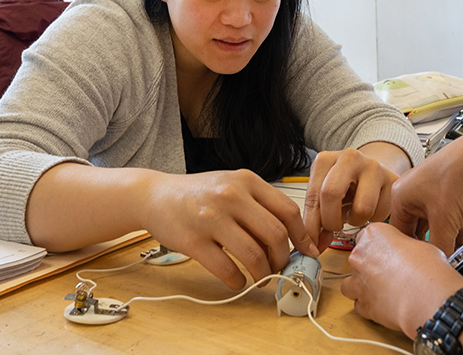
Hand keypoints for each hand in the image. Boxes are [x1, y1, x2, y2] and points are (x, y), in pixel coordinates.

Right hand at [142, 169, 318, 289]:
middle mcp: (231, 196)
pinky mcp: (192, 241)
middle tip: (280, 268)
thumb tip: (294, 239)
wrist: (155, 195)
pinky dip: (238, 281)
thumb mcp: (232, 186)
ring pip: (253, 255)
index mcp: (246, 181)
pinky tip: (237, 281)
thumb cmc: (200, 194)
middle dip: (283, 258)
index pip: (288, 210)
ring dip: (263, 273)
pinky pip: (226, 269)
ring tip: (261, 277)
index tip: (308, 252)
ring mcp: (211, 218)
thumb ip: (260, 205)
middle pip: (275, 234)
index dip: (303, 236)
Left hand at [303, 146, 400, 251]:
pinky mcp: (393, 180)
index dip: (311, 226)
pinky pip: (380, 213)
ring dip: (355, 221)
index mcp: (325, 160)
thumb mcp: (324, 195)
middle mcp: (349, 158)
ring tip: (353, 213)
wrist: (373, 172)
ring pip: (362, 208)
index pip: (313, 195)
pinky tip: (370, 209)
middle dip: (331, 221)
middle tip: (334, 227)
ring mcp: (373, 167)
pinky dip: (373, 219)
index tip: (312, 245)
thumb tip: (316, 245)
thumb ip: (317, 216)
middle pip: (331, 194)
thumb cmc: (345, 186)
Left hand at [342, 223, 462, 336]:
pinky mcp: (363, 305)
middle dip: (371, 266)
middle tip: (391, 272)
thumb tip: (410, 254)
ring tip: (382, 290)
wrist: (426, 298)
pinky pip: (360, 304)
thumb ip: (406, 247)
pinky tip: (385, 305)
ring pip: (349, 283)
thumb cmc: (427, 269)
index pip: (369, 236)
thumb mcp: (421, 245)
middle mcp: (360, 256)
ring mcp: (358, 281)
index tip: (392, 252)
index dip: (382, 245)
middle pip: (358, 258)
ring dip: (362, 286)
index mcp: (373, 234)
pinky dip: (369, 306)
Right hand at [389, 135, 462, 254]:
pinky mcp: (450, 196)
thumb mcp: (446, 219)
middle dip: (429, 247)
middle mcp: (413, 194)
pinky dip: (455, 232)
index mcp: (400, 196)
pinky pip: (448, 220)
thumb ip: (439, 247)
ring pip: (434, 227)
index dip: (410, 252)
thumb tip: (438, 266)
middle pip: (416, 231)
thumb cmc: (460, 174)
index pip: (398, 234)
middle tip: (438, 264)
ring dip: (444, 240)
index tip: (420, 268)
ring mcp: (432, 194)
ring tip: (453, 257)